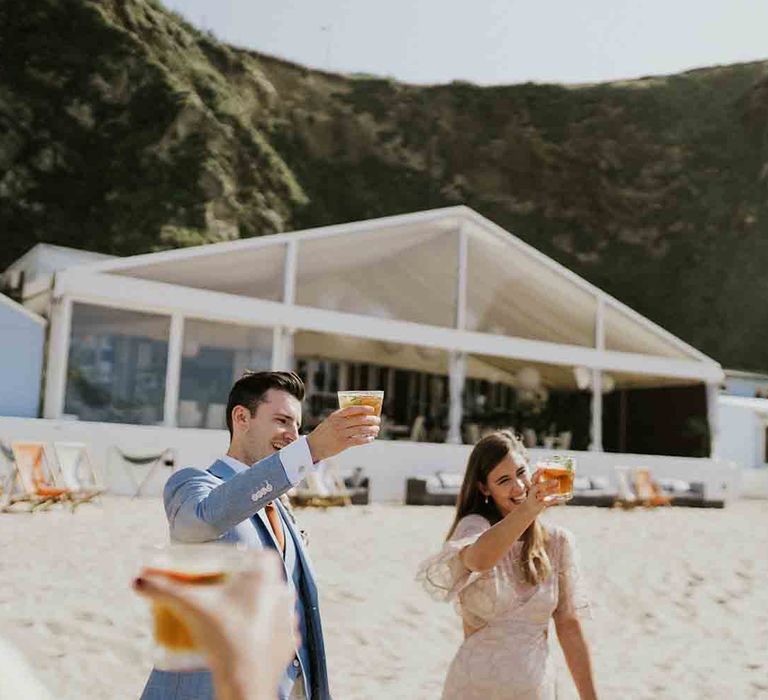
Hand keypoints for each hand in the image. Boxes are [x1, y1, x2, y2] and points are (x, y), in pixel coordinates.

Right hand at [133, 552, 296, 699]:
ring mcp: (289, 613)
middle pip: (249, 578)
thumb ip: (164, 589)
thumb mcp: (191, 606)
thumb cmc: (224, 637)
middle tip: (207, 593)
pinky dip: (258, 627)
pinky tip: (244, 630)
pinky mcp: (289, 638)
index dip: (217, 560)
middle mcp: (282, 586)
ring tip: (223, 614)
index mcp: (266, 567)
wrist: (246, 681)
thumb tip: (138, 580)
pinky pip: (273, 625)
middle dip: (229, 584)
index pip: (237, 554)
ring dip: (246, 605)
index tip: (201, 570)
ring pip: (263, 600)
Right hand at [306, 406, 380, 461]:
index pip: (352, 409)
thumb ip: (342, 418)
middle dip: (371, 420)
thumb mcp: (330, 421)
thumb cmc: (324, 432)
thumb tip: (361, 415)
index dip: (363, 408)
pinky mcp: (342, 444)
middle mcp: (339, 424)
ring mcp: (341, 434)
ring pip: (361, 430)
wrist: (313, 446)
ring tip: (376, 429)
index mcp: (336, 416)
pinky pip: (358, 440)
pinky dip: (366, 439)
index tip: (372, 409)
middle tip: (378, 420)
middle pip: (359, 420)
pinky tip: (371, 438)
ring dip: (371, 429)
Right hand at [526, 468, 560, 511]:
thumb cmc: (534, 498)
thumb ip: (543, 485)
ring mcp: (535, 499)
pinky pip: (546, 503)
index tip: (542, 468)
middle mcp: (532, 492)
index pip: (534, 479)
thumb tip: (557, 480)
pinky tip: (560, 499)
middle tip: (557, 481)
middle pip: (538, 486)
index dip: (538, 473)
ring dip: (550, 491)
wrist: (526, 511)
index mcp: (532, 486)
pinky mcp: (538, 506)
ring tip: (558, 488)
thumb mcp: (536, 490)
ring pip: (542, 495)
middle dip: (547, 483)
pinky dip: (553, 501)